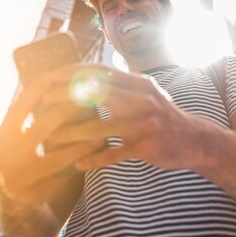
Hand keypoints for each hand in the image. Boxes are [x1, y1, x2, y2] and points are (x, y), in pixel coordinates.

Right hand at [0, 67, 105, 203]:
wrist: (15, 203)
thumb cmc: (26, 159)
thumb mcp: (19, 137)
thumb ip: (31, 115)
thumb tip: (58, 80)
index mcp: (2, 133)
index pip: (22, 104)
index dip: (41, 88)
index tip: (62, 73)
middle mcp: (5, 151)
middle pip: (42, 124)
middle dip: (68, 108)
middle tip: (91, 96)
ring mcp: (16, 171)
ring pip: (54, 148)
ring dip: (80, 131)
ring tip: (101, 120)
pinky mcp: (31, 188)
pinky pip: (62, 167)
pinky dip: (80, 153)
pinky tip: (97, 145)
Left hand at [42, 64, 196, 171]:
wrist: (194, 140)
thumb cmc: (162, 116)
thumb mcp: (145, 92)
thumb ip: (120, 83)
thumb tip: (88, 73)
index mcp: (138, 83)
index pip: (99, 71)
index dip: (71, 72)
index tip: (48, 77)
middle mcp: (142, 99)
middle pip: (96, 93)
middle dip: (65, 97)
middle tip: (41, 104)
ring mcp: (144, 124)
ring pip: (100, 127)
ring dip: (71, 134)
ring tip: (50, 139)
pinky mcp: (146, 147)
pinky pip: (115, 154)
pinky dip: (95, 160)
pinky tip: (78, 165)